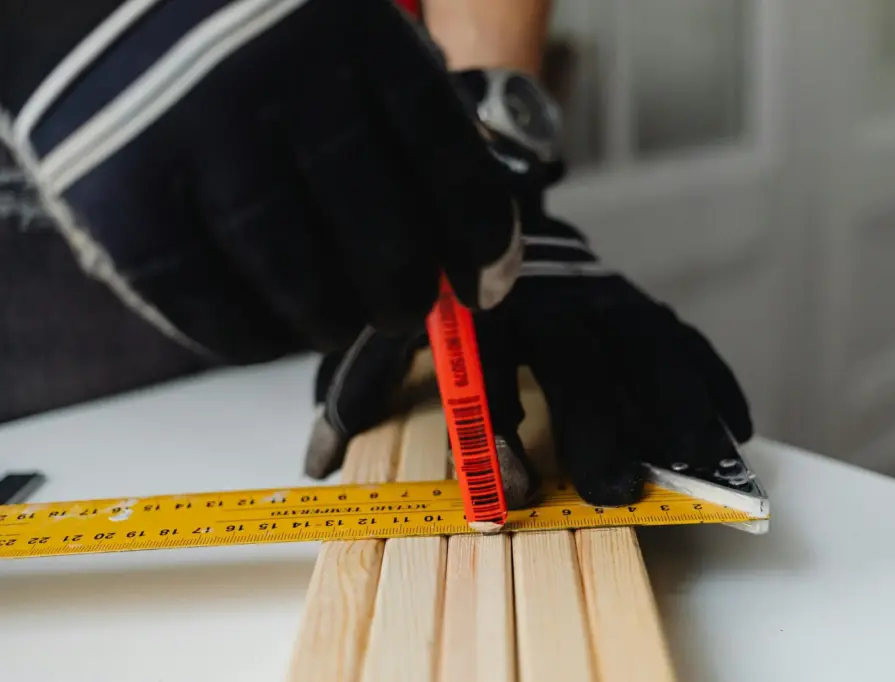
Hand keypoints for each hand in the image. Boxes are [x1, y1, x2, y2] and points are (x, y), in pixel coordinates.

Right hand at [0, 0, 520, 362]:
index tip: (485, 282)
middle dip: (404, 295)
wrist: (104, 3)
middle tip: (402, 306)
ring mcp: (193, 138)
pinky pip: (212, 309)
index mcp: (350, 30)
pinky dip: (253, 336)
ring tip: (334, 316)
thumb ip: (395, 122)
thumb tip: (453, 247)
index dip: (478, 240)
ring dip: (333, 320)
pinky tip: (268, 326)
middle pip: (381, 239)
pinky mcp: (120, 199)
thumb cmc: (246, 36)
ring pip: (302, 285)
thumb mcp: (339, 37)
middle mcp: (275, 78)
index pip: (449, 164)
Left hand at [305, 127, 753, 507]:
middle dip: (599, 424)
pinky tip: (734, 428)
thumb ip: (358, 384)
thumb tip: (319, 459)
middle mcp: (544, 297)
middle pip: (580, 360)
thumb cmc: (439, 281)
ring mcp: (600, 295)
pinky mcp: (638, 300)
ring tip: (692, 465)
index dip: (499, 427)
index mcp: (477, 305)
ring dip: (671, 409)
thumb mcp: (388, 321)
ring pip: (645, 348)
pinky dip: (712, 381)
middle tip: (615, 488)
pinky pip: (684, 339)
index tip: (512, 489)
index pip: (489, 367)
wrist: (490, 192)